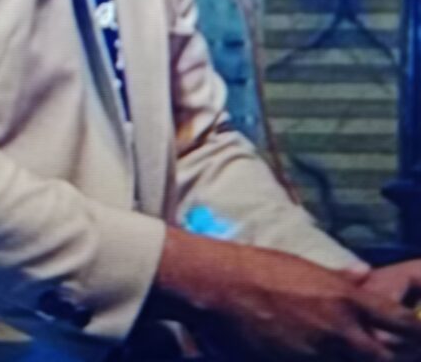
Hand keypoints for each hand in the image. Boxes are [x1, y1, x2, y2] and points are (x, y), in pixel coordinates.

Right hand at [151, 227, 420, 361]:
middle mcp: (339, 331)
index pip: (401, 323)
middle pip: (387, 358)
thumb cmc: (257, 268)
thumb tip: (362, 276)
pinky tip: (315, 354)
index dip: (414, 332)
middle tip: (382, 348)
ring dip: (355, 357)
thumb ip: (338, 278)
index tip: (414, 333)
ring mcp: (318, 356)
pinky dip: (326, 361)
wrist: (218, 286)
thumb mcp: (303, 266)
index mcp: (344, 299)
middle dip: (390, 354)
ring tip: (342, 348)